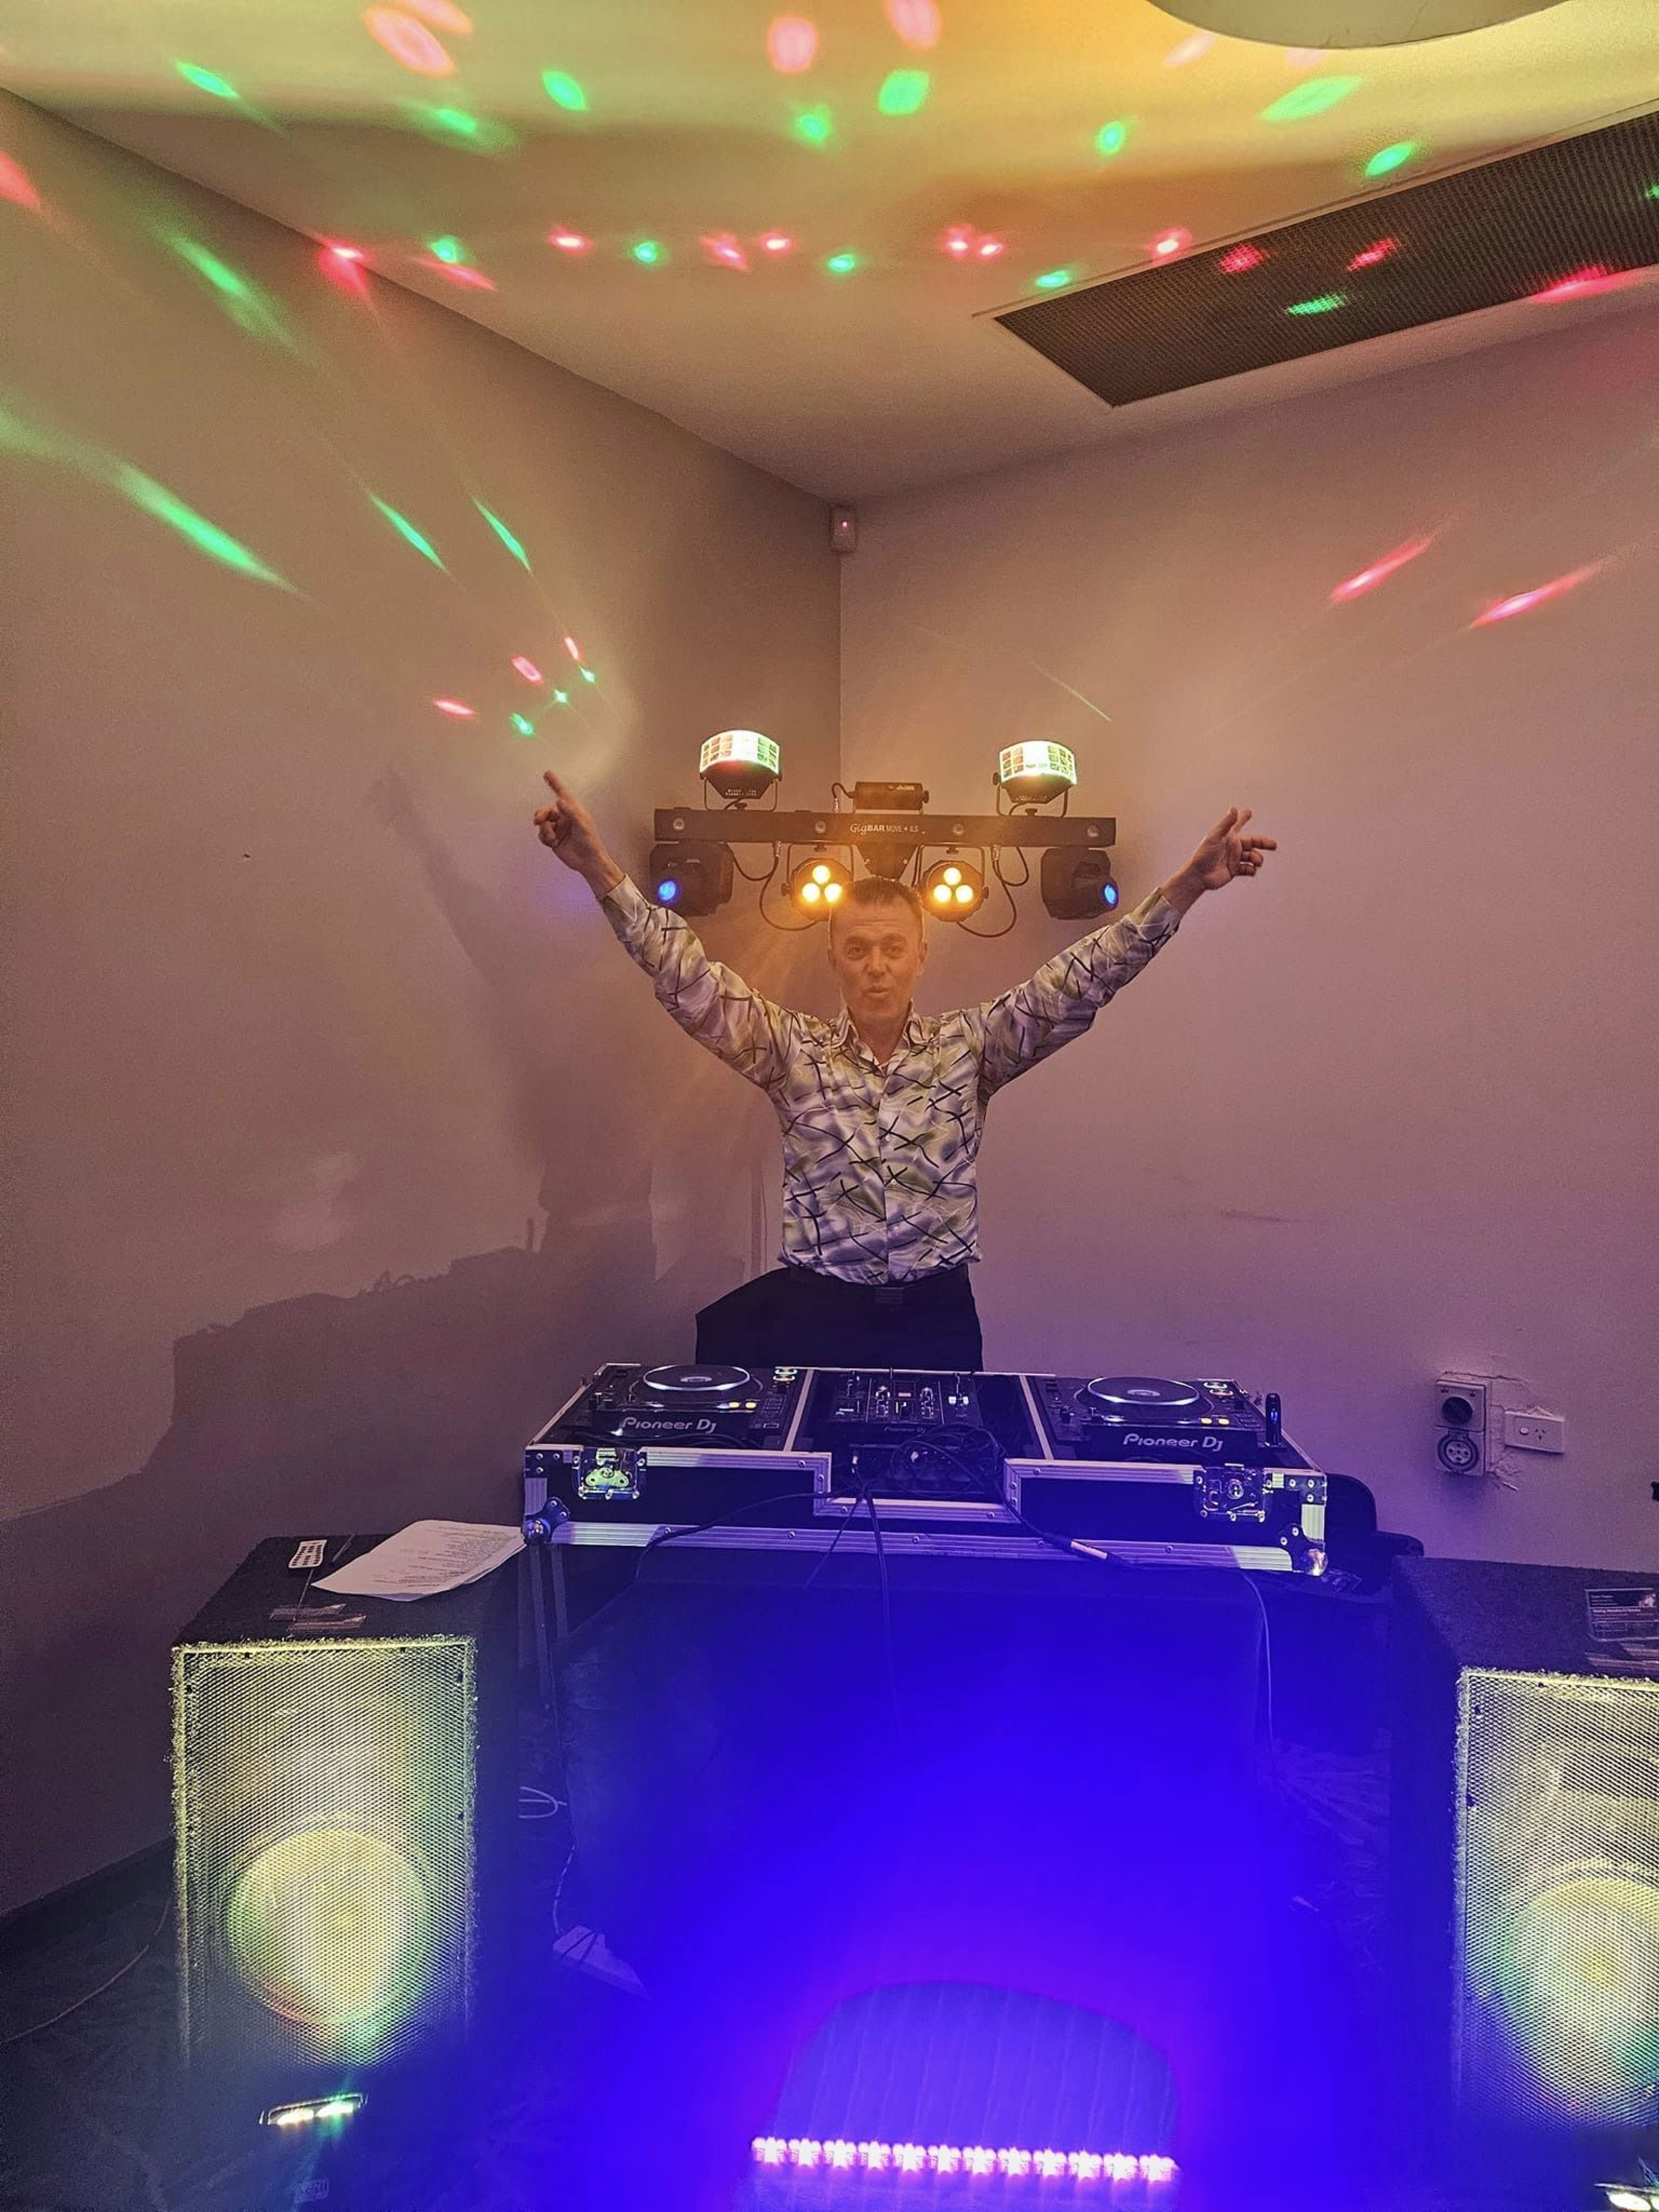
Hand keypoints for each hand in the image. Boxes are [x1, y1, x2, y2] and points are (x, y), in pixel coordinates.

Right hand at [533, 770, 620, 889]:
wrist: (588, 862)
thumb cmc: (591, 842)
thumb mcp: (583, 824)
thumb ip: (570, 812)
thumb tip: (559, 801)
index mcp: (574, 811)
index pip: (562, 794)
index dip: (555, 784)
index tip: (547, 774)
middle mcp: (565, 818)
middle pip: (547, 810)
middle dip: (541, 814)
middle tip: (538, 820)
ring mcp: (559, 829)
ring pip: (543, 824)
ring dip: (544, 829)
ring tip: (551, 836)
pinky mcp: (554, 840)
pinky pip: (542, 835)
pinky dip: (544, 838)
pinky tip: (552, 842)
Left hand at [1178, 805, 1276, 896]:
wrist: (1198, 876)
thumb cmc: (1203, 855)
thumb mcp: (1215, 837)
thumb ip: (1226, 823)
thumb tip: (1234, 808)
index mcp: (1229, 837)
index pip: (1238, 825)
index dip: (1243, 818)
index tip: (1249, 812)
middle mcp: (1233, 847)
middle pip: (1253, 842)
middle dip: (1264, 843)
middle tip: (1273, 845)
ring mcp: (1234, 859)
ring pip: (1252, 856)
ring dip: (1257, 859)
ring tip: (1257, 862)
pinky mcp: (1234, 870)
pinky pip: (1248, 869)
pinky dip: (1252, 870)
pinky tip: (1251, 870)